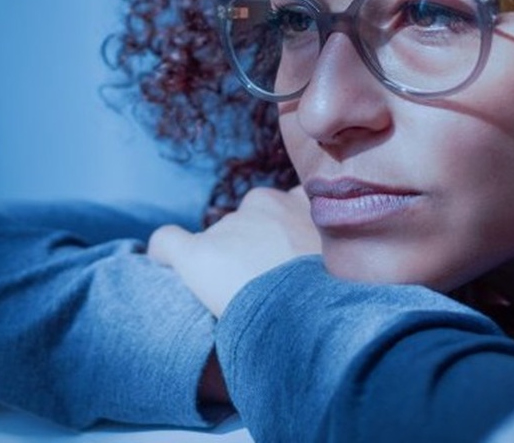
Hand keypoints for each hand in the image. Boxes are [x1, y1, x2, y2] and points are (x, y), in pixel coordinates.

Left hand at [148, 185, 319, 316]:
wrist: (308, 312)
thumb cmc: (335, 291)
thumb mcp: (350, 258)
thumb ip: (336, 244)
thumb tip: (333, 262)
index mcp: (300, 202)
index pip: (285, 206)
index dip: (282, 234)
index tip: (288, 259)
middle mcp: (263, 204)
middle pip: (248, 222)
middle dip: (251, 246)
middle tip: (265, 285)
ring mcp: (229, 227)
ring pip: (216, 240)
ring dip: (222, 261)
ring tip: (237, 298)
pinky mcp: (196, 252)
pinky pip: (166, 242)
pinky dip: (163, 254)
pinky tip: (165, 268)